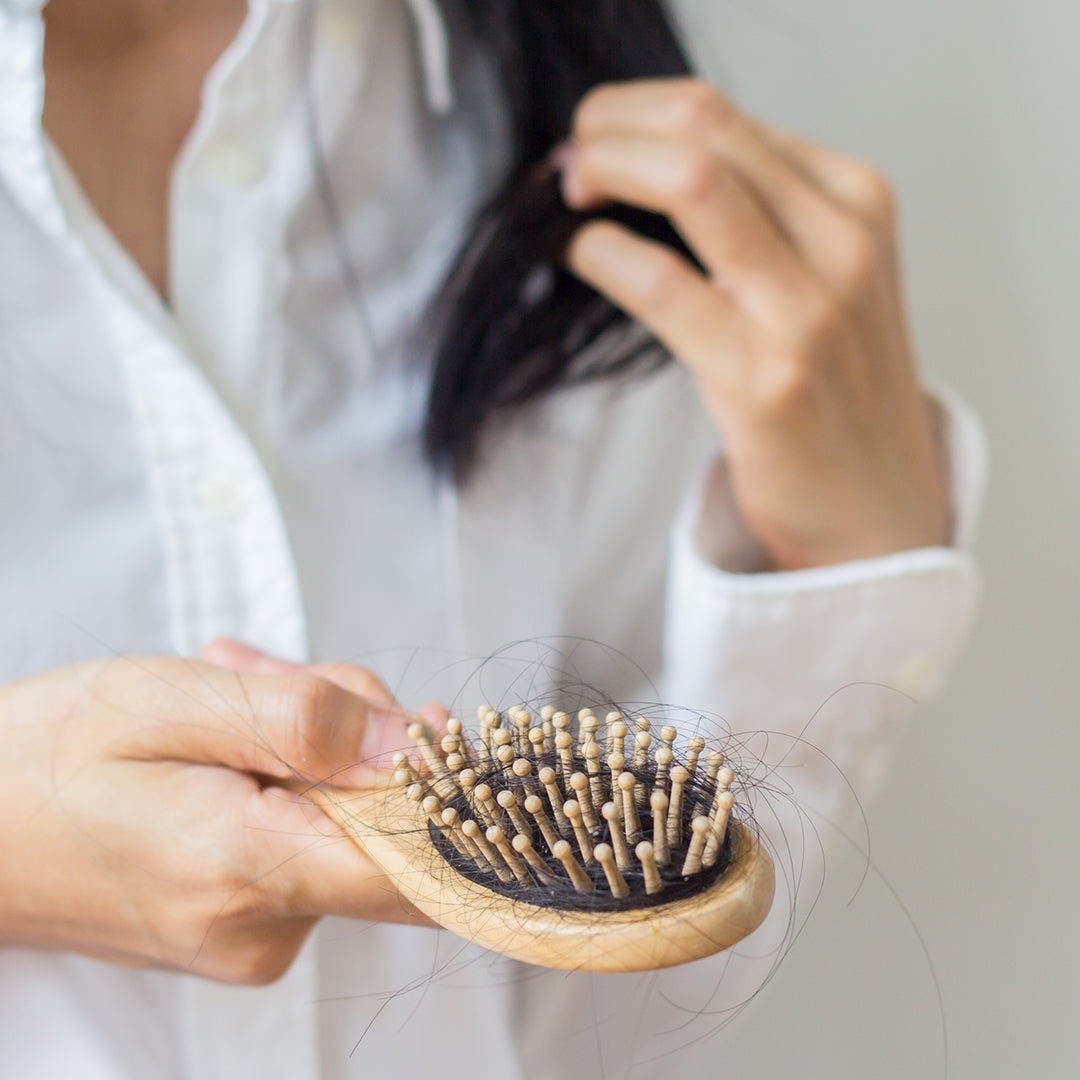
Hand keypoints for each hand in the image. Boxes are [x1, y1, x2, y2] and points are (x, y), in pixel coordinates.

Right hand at [0, 646, 437, 984]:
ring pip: (350, 818)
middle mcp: (263, 928)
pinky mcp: (245, 923)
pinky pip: (311, 835)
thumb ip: (305, 721)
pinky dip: (290, 773)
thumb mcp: (173, 702)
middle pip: (388, 821)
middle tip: (273, 673)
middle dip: (354, 728)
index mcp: (247, 873)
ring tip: (233, 690)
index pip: (419, 864)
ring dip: (313, 739)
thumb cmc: (42, 758)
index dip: (445, 784)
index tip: (427, 721)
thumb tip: (416, 742)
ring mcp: (254, 935)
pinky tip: (230, 734)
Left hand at [562, 78, 950, 570]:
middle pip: (705, 129)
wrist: (875, 505)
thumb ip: (761, 216)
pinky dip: (604, 254)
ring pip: (689, 184)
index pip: (726, 117)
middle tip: (573, 156)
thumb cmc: (833, 389)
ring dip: (606, 171)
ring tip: (570, 194)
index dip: (640, 114)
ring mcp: (811, 311)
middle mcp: (844, 243)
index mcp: (858, 204)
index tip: (597, 137)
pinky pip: (663, 284)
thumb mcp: (824, 277)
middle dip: (614, 125)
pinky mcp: (767, 378)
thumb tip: (646, 162)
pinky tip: (583, 254)